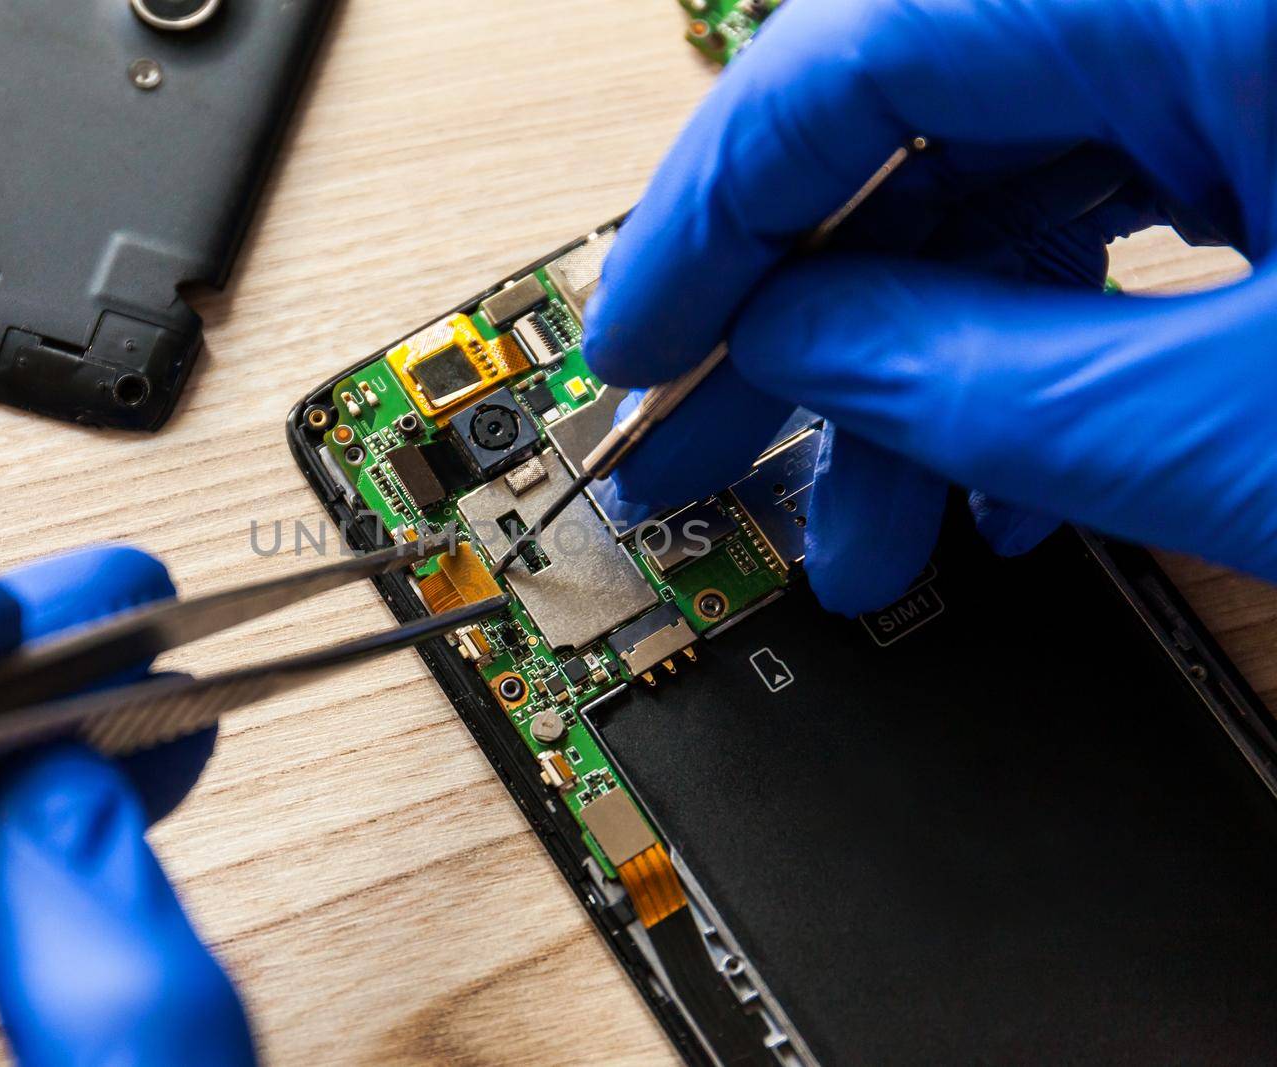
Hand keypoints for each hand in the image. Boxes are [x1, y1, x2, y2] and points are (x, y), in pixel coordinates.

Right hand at [586, 0, 1276, 613]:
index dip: (711, 214)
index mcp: (1209, 2)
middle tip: (706, 450)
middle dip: (800, 318)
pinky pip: (1094, 207)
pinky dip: (1027, 342)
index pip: (858, 56)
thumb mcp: (1244, 432)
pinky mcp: (1272, 114)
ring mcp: (1242, 51)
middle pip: (910, 126)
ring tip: (869, 533)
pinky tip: (1011, 472)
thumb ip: (983, 385)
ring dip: (913, 368)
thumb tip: (793, 350)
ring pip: (996, 186)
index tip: (636, 346)